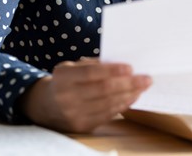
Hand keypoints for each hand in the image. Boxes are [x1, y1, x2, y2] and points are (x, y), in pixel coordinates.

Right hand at [17, 58, 151, 132]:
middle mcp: (66, 97)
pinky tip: (131, 97)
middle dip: (128, 84)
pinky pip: (107, 115)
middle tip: (146, 79)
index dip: (112, 70)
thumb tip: (121, 66)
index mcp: (63, 77)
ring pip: (108, 104)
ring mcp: (73, 114)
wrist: (46, 105)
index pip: (91, 73)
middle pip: (103, 90)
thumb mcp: (72, 67)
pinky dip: (122, 106)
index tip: (130, 67)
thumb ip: (93, 64)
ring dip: (129, 95)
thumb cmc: (65, 81)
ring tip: (142, 87)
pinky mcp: (81, 126)